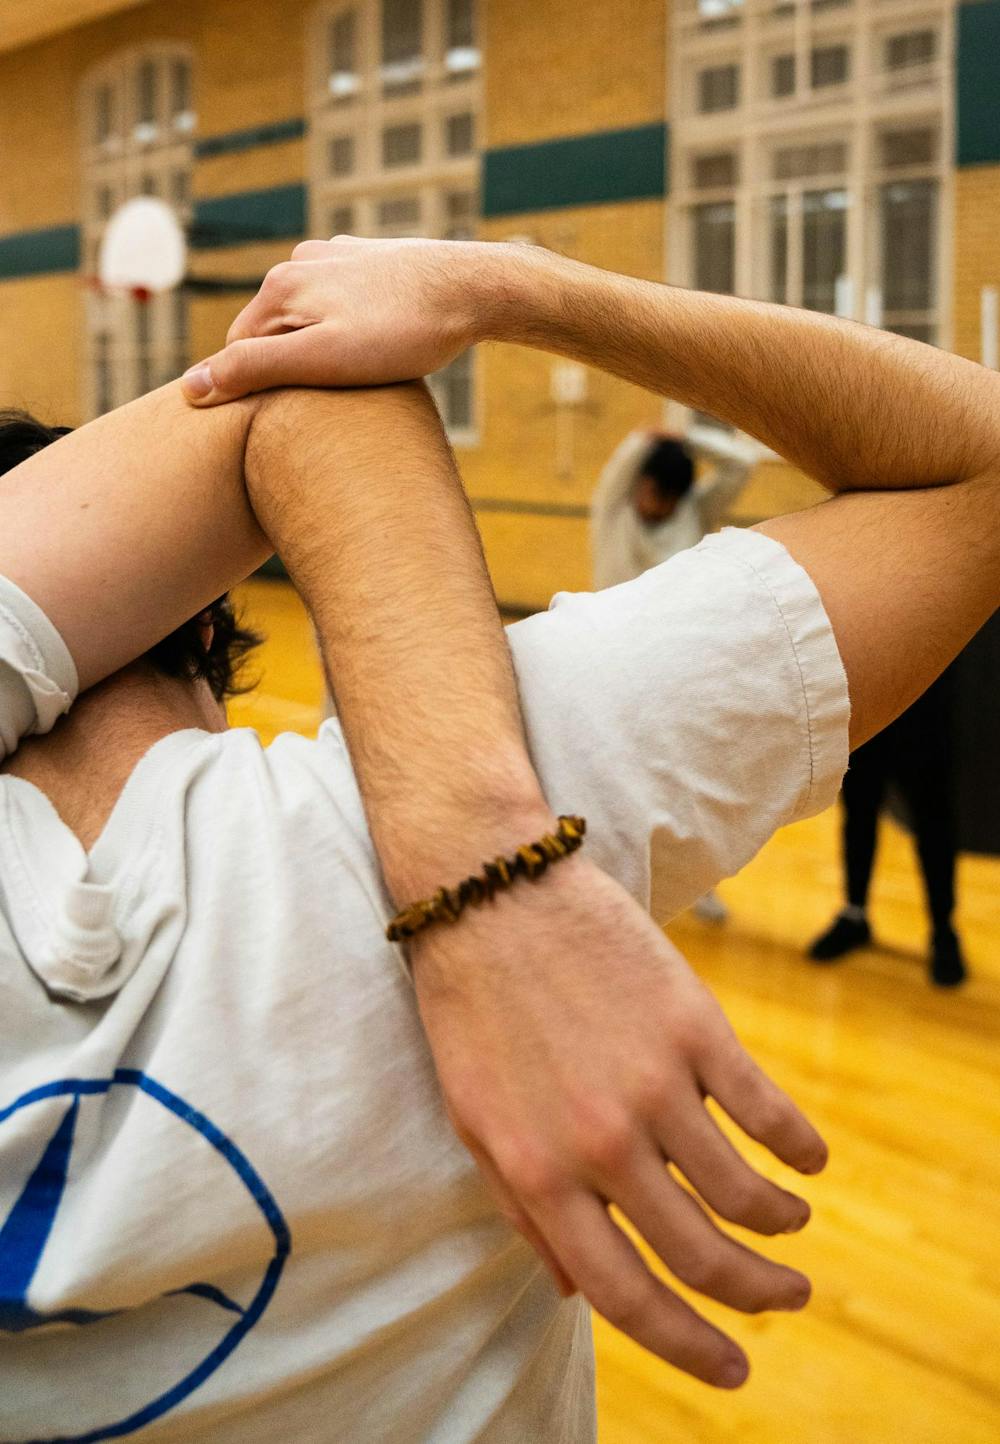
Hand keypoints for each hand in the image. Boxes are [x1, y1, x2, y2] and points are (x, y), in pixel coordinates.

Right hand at [181, 236, 496, 404]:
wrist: (475, 289)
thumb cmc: (402, 333)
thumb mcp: (322, 361)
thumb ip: (255, 370)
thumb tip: (192, 388)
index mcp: (280, 285)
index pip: (239, 350)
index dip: (255, 390)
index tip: (285, 421)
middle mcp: (302, 262)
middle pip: (273, 333)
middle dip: (288, 369)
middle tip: (325, 407)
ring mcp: (339, 259)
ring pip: (308, 320)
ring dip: (320, 352)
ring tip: (355, 382)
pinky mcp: (373, 264)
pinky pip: (343, 307)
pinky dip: (349, 332)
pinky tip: (378, 351)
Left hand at [408, 855, 826, 1389]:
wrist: (490, 894)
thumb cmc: (472, 1011)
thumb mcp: (473, 1123)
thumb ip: (522, 1211)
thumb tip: (573, 1290)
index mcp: (540, 1175)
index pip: (626, 1294)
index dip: (687, 1346)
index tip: (731, 1368)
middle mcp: (601, 1142)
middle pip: (701, 1254)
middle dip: (756, 1294)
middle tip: (787, 1297)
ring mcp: (653, 1083)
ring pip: (744, 1191)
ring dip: (781, 1223)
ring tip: (792, 1225)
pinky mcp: (693, 1026)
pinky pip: (765, 1109)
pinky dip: (798, 1147)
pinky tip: (809, 1161)